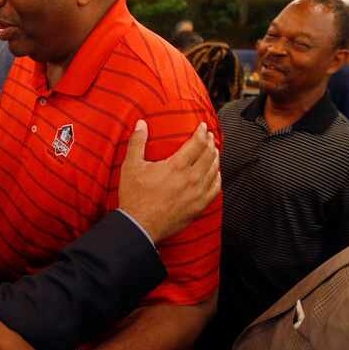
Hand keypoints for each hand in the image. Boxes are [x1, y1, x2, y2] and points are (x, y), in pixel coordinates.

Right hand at [118, 120, 219, 242]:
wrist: (139, 225)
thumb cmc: (134, 196)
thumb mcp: (131, 166)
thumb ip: (137, 142)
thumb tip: (141, 124)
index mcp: (176, 166)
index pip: (197, 144)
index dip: (201, 132)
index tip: (202, 126)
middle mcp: (191, 179)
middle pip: (209, 155)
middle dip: (210, 142)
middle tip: (208, 136)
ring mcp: (197, 194)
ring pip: (214, 170)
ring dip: (215, 158)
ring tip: (213, 151)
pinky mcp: (198, 207)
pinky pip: (215, 189)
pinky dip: (217, 178)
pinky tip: (216, 173)